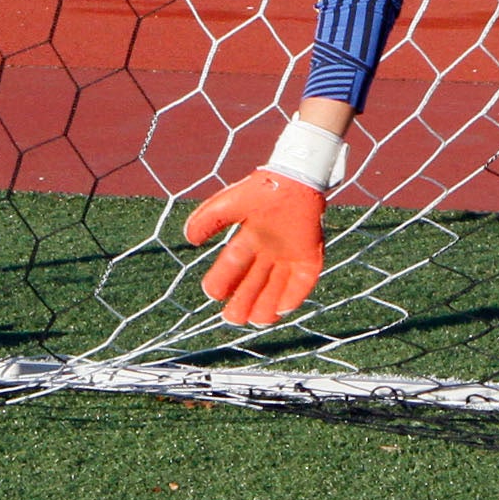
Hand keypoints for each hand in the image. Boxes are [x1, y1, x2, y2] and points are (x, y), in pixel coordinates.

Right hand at [183, 170, 327, 325]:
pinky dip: (293, 296)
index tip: (213, 293)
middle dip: (241, 302)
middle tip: (231, 318)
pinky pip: (302, 282)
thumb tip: (189, 238)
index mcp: (248, 239)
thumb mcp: (230, 202)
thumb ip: (209, 218)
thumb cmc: (262, 189)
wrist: (296, 178)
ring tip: (254, 320)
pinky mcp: (309, 258)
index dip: (222, 280)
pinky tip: (282, 309)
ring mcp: (289, 256)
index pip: (232, 265)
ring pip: (275, 288)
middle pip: (253, 284)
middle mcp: (268, 251)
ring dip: (265, 306)